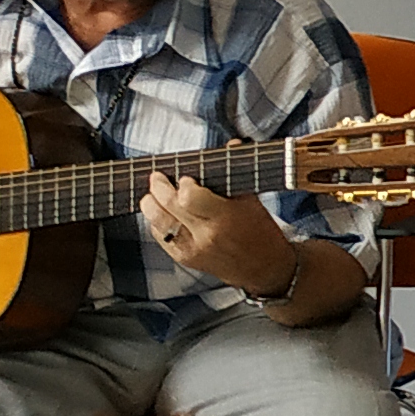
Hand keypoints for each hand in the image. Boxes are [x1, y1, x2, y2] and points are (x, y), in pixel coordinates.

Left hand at [143, 171, 297, 293]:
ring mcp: (193, 249)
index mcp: (226, 218)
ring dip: (150, 203)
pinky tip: (162, 213)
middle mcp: (206, 235)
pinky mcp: (185, 258)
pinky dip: (156, 221)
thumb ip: (235, 175)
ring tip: (153, 194)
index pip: (189, 197)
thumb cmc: (260, 232)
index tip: (187, 177)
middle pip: (167, 206)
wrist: (264, 270)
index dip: (183, 183)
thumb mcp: (253, 202)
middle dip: (157, 187)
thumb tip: (232, 145)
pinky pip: (159, 235)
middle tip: (158, 177)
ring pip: (157, 221)